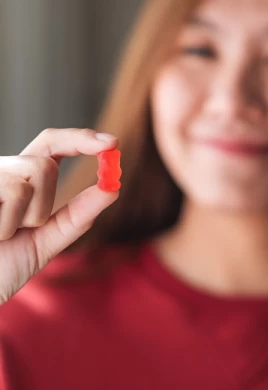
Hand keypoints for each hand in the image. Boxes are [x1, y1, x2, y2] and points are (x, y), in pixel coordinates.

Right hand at [0, 128, 118, 304]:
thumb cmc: (3, 265)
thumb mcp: (48, 239)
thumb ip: (78, 214)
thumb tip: (113, 188)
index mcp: (21, 180)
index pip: (53, 146)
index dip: (81, 139)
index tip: (113, 144)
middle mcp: (3, 171)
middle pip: (46, 163)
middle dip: (45, 202)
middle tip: (21, 230)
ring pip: (36, 171)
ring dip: (28, 216)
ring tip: (1, 235)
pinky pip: (16, 189)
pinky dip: (9, 223)